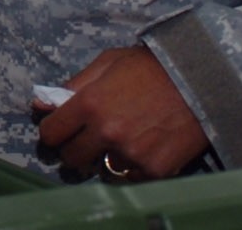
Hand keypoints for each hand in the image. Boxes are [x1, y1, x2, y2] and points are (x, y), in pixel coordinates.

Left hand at [34, 46, 209, 180]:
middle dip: (76, 149)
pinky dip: (133, 167)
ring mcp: (130, 153)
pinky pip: (131, 177)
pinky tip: (143, 148)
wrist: (201, 80)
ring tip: (123, 140)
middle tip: (89, 139)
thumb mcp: (108, 63)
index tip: (61, 131)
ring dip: (107, 158)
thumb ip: (73, 85)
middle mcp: (107, 132)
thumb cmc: (151, 66)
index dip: (53, 132)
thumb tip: (40, 103)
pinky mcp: (154, 169)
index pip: (51, 133)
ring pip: (102, 169)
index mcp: (89, 104)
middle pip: (72, 158)